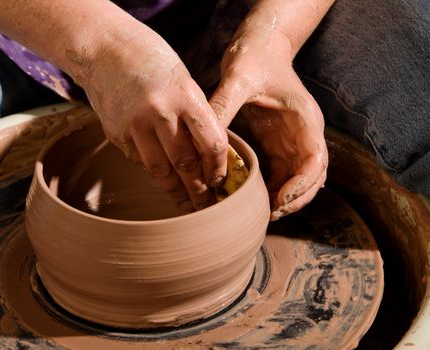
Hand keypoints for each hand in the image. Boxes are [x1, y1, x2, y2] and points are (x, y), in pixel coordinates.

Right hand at [76, 23, 227, 210]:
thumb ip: (196, 117)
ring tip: (186, 203)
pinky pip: (139, 159)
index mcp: (186, 96)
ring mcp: (135, 124)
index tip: (220, 180)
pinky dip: (152, 168)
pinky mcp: (116, 133)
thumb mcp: (184, 82)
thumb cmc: (153, 63)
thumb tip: (208, 156)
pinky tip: (159, 172)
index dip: (218, 169)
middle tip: (206, 204)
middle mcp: (161, 112)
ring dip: (175, 190)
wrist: (105, 49)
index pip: (212, 144)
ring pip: (160, 170)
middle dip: (199, 189)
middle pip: (186, 164)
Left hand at [209, 29, 327, 219]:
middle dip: (296, 198)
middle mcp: (304, 133)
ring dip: (285, 198)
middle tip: (271, 214)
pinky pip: (281, 173)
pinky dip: (272, 188)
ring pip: (298, 179)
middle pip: (312, 177)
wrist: (260, 46)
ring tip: (262, 211)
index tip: (280, 199)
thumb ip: (224, 104)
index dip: (302, 184)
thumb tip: (204, 135)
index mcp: (305, 119)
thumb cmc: (255, 57)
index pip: (316, 160)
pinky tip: (253, 196)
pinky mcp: (277, 143)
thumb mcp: (238, 77)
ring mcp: (292, 140)